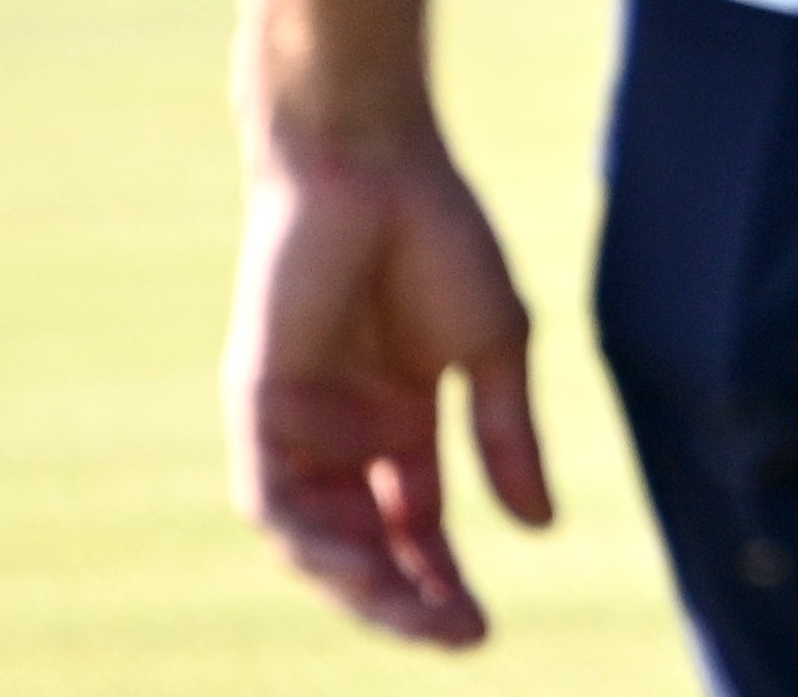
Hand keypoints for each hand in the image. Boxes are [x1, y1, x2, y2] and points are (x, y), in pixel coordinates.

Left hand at [224, 125, 552, 645]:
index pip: (414, 528)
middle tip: (455, 636)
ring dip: (362, 586)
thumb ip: (507, 438)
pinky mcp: (258, 404)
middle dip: (405, 599)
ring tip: (420, 614)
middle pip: (364, 547)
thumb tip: (539, 527)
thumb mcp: (494, 348)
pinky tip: (360, 567)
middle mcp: (341, 434)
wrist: (376, 161)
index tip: (481, 630)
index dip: (444, 582)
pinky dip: (312, 541)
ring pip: (314, 539)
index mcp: (397, 421)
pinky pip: (273, 499)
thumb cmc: (440, 234)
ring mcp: (296, 423)